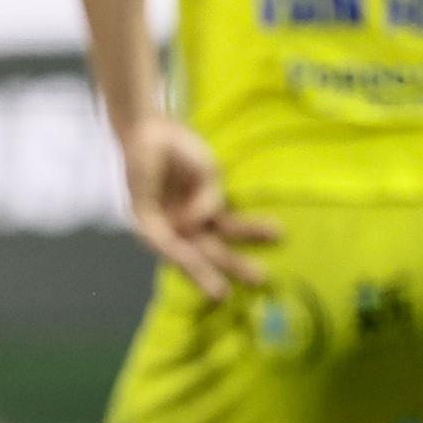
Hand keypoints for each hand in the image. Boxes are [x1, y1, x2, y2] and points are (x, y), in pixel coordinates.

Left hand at [118, 114, 278, 301]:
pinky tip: (192, 256)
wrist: (148, 131)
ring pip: (187, 253)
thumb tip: (199, 224)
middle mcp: (184, 222)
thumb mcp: (208, 174)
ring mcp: (164, 222)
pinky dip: (177, 248)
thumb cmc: (178, 150)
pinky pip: (162, 240)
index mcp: (201, 211)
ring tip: (223, 292)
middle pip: (210, 248)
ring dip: (204, 272)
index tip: (279, 235)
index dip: (251, 232)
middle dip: (233, 265)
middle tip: (260, 279)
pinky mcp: (143, 218)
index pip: (227, 228)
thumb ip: (209, 201)